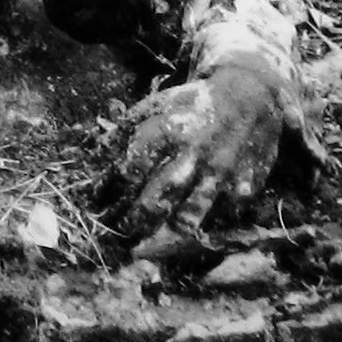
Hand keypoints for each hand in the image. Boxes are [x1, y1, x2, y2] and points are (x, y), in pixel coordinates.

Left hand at [103, 64, 293, 240]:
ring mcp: (222, 173)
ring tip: (144, 244)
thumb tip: (92, 157)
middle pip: (159, 197)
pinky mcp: (245, 187)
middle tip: (119, 230)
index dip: (111, 190)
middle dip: (135, 219)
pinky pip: (220, 218)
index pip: (131, 168)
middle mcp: (195, 154)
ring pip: (190, 216)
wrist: (249, 97)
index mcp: (168, 130)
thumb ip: (123, 131)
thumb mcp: (154, 105)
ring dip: (164, 234)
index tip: (98, 202)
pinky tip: (185, 232)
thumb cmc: (192, 105)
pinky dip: (202, 227)